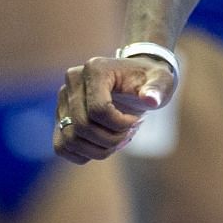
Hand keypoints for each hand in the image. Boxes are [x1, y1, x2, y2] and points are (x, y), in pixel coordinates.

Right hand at [54, 53, 176, 163]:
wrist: (137, 77)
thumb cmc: (150, 79)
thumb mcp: (162, 80)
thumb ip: (158, 88)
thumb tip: (151, 100)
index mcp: (95, 69)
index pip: (98, 110)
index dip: (120, 125)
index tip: (136, 121)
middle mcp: (73, 81)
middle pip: (82, 126)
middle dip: (110, 139)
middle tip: (129, 135)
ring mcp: (63, 98)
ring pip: (69, 140)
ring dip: (97, 150)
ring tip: (117, 141)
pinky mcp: (61, 115)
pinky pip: (61, 146)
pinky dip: (83, 154)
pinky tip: (103, 145)